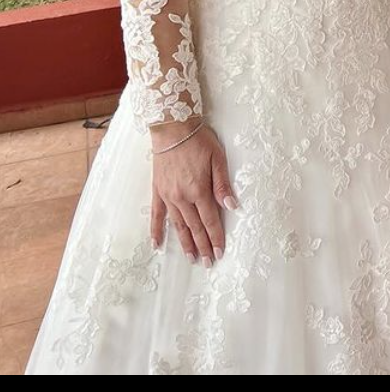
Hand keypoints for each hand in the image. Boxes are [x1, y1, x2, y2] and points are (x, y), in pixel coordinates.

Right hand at [150, 120, 235, 264]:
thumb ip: (223, 185)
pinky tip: (157, 245)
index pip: (210, 220)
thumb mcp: (218, 159)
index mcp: (199, 190)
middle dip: (202, 246)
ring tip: (190, 257)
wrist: (172, 129)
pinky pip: (156, 215)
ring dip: (185, 242)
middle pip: (195, 227)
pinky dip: (156, 231)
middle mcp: (182, 197)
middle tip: (208, 262)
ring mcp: (168, 196)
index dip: (216, 237)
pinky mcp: (157, 191)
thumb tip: (232, 206)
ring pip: (178, 225)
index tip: (220, 252)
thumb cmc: (199, 141)